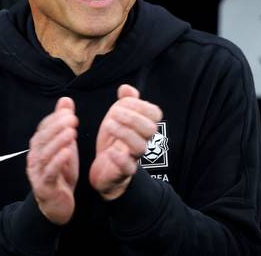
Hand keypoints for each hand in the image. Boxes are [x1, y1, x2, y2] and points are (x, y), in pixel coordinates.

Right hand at [26, 97, 78, 224]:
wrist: (57, 204)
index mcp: (38, 147)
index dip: (54, 119)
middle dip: (57, 127)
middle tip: (73, 119)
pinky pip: (49, 172)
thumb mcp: (65, 145)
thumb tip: (65, 100)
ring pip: (45, 155)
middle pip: (42, 140)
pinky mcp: (44, 186)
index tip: (69, 112)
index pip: (43, 129)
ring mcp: (37, 173)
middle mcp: (34, 158)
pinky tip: (68, 152)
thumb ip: (64, 124)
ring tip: (72, 132)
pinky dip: (58, 161)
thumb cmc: (61, 171)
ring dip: (58, 142)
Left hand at [89, 85, 162, 199]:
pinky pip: (128, 168)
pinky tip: (110, 152)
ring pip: (141, 147)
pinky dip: (120, 159)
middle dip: (132, 117)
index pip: (155, 113)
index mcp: (143, 126)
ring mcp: (134, 157)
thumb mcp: (117, 117)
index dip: (140, 105)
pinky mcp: (123, 172)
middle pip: (150, 129)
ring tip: (108, 125)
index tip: (123, 102)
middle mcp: (142, 141)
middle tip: (114, 113)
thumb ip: (125, 102)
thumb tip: (126, 88)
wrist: (105, 169)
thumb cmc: (114, 141)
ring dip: (124, 133)